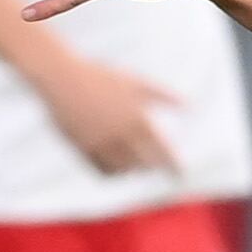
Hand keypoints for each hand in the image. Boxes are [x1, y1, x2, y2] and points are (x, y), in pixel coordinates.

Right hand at [32, 58, 180, 175]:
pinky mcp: (83, 149)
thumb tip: (189, 106)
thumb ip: (163, 96)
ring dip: (133, 171)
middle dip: (153, 167)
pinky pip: (101, 169)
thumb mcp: (136, 82)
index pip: (161, 151)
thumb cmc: (101, 77)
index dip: (173, 165)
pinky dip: (113, 172)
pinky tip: (118, 168)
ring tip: (139, 167)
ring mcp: (100, 144)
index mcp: (136, 119)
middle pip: (143, 164)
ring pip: (122, 169)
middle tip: (160, 168)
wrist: (62, 78)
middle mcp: (119, 135)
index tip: (180, 174)